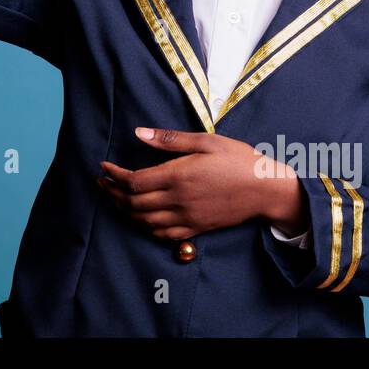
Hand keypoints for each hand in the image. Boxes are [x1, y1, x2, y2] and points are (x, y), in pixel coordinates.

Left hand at [95, 127, 308, 240]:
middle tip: (102, 183)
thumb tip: (138, 133)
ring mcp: (187, 217)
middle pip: (133, 203)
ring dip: (124, 211)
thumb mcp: (206, 141)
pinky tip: (140, 220)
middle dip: (112, 193)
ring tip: (114, 199)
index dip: (114, 176)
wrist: (266, 189)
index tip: (104, 167)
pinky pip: (163, 234)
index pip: (133, 181)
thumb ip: (169, 139)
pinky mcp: (196, 228)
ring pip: (145, 221)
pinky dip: (145, 228)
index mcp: (178, 176)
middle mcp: (178, 200)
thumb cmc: (238, 160)